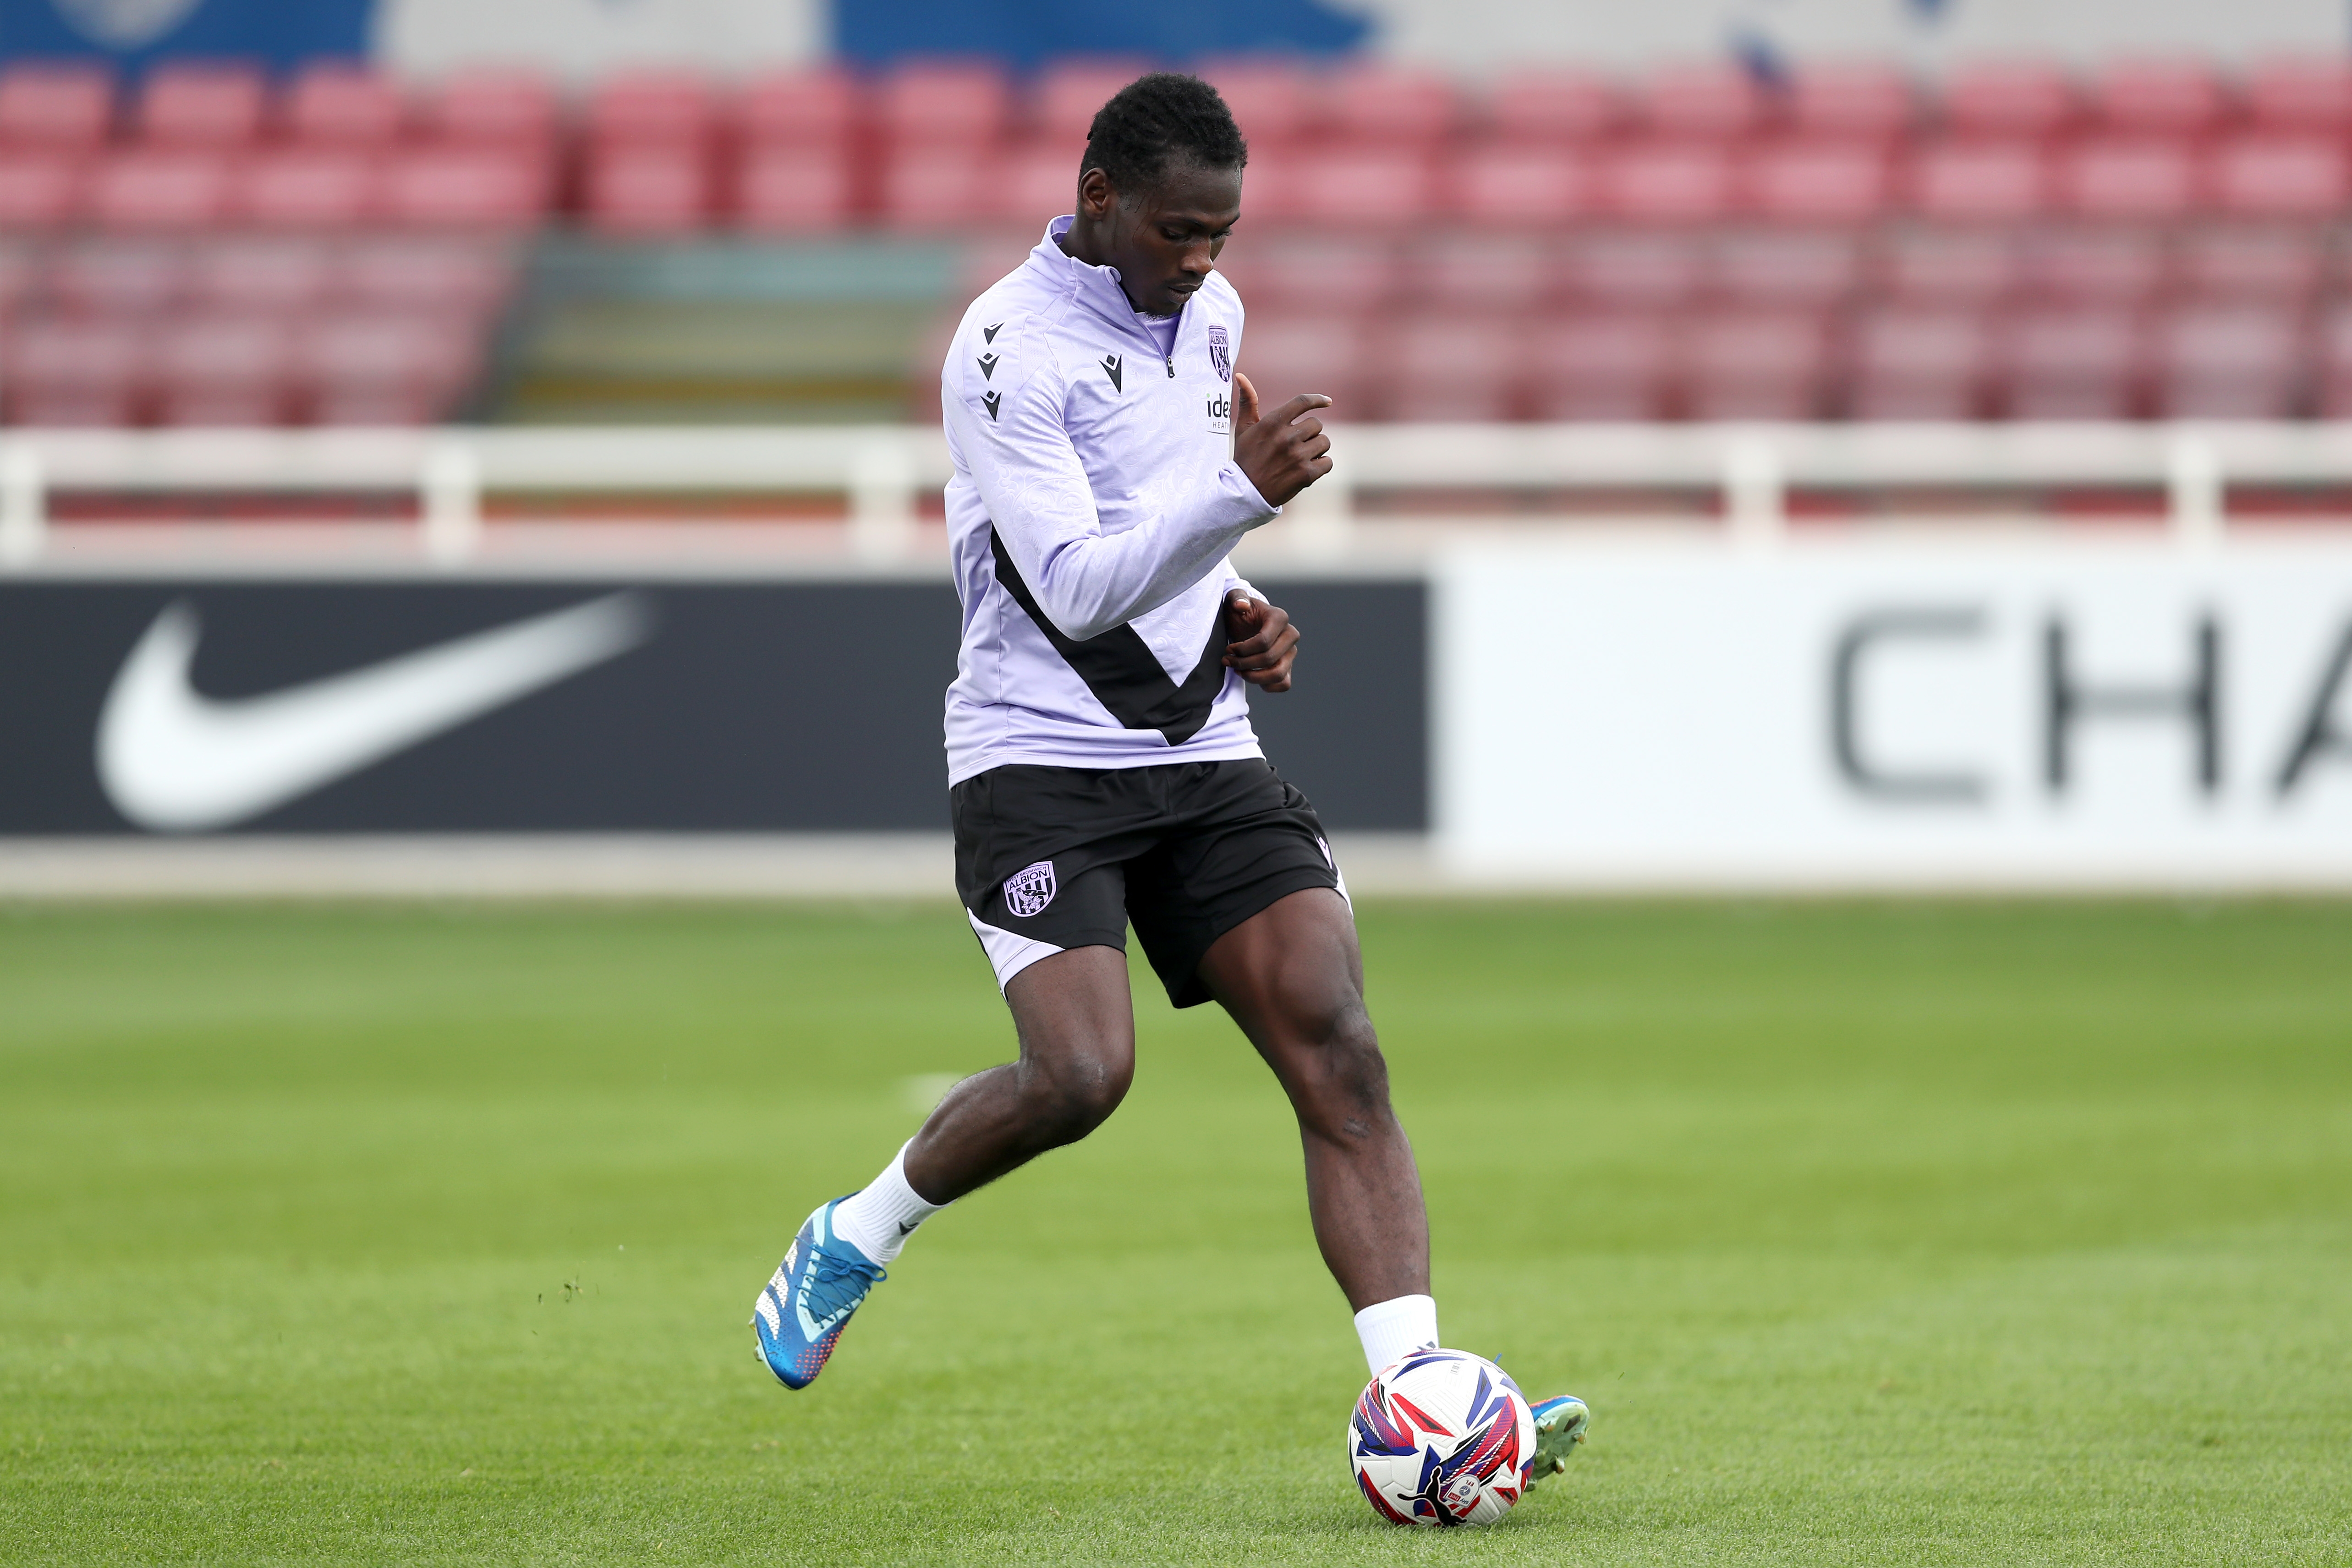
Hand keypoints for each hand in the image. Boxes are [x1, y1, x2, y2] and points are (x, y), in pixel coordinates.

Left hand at [1223, 591, 1298, 692]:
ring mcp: (1291, 652)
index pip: (1263, 642)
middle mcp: (1290, 635)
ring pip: (1278, 675)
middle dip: (1244, 664)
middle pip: (1269, 659)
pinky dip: (1267, 686)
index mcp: (1279, 618)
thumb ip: (1237, 598)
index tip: (1228, 650)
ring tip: (1237, 671)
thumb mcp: (1234, 599)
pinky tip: (1250, 676)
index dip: (1242, 650)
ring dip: (1254, 677)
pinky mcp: (1288, 666)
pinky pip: (1283, 684)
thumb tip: (1241, 606)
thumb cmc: (1239, 611)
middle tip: (1228, 661)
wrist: (1246, 622)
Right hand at [1231, 371, 1332, 507]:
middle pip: (1317, 424)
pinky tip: (1308, 469)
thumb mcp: (1244, 429)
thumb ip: (1248, 402)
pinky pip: (1328, 462)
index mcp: (1273, 422)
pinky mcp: (1306, 474)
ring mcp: (1297, 456)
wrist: (1244, 494)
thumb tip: (1240, 376)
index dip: (1318, 400)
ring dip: (1317, 449)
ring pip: (1324, 442)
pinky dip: (1322, 465)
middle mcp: (1286, 437)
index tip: (1328, 402)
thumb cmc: (1245, 458)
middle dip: (1310, 434)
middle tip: (1297, 445)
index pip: (1302, 402)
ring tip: (1301, 458)